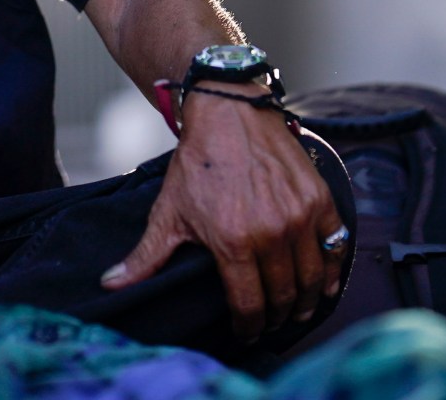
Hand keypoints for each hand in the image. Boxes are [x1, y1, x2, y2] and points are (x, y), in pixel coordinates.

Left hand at [101, 86, 346, 341]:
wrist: (229, 114)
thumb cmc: (198, 163)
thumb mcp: (168, 212)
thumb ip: (145, 256)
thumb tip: (110, 285)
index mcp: (233, 243)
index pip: (249, 305)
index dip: (249, 327)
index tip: (248, 332)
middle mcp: (271, 233)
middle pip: (283, 296)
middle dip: (277, 317)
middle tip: (272, 323)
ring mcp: (299, 216)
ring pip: (313, 277)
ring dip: (307, 301)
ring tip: (299, 311)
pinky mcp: (319, 199)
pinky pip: (335, 245)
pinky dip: (334, 270)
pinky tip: (326, 283)